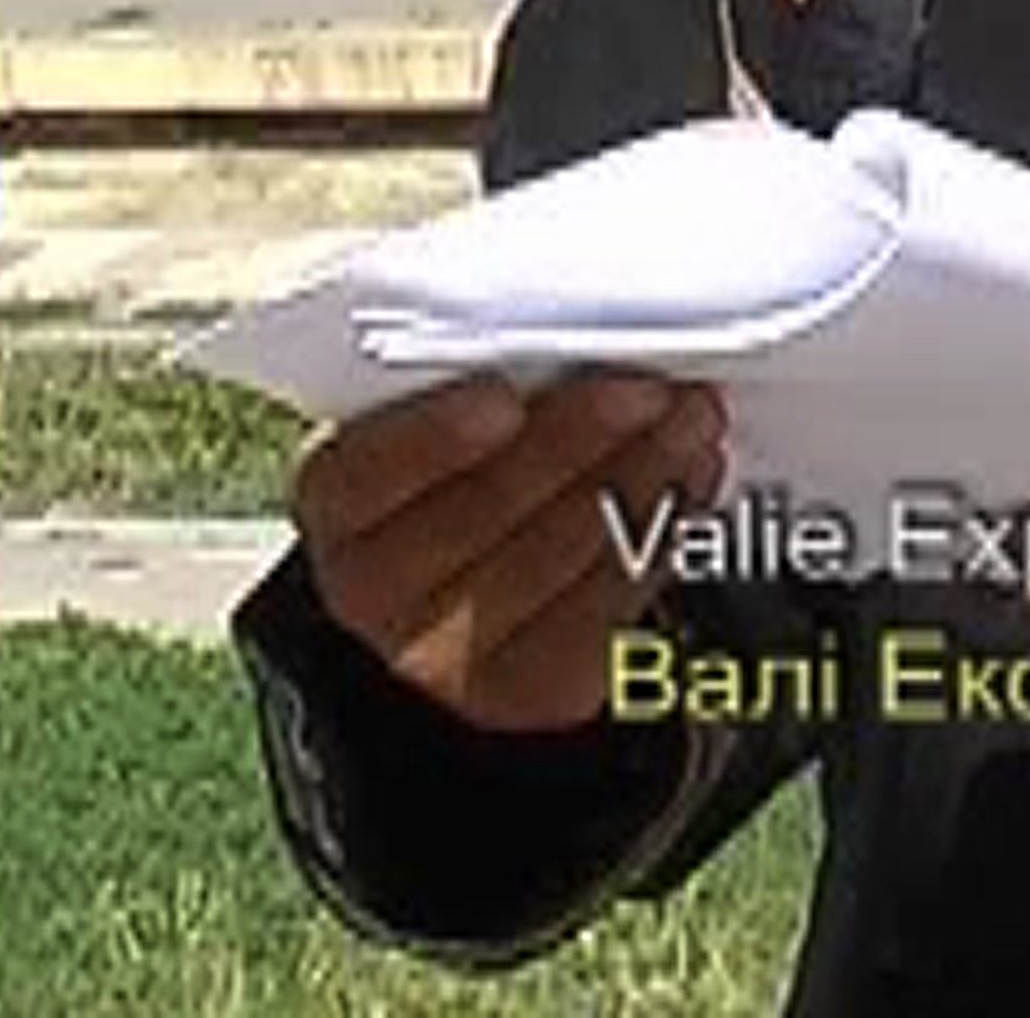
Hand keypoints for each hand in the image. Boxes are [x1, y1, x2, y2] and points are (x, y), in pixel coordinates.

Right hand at [291, 371, 725, 734]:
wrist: (462, 598)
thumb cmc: (461, 471)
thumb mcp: (438, 418)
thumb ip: (480, 382)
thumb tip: (568, 340)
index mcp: (338, 502)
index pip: (369, 472)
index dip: (434, 437)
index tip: (505, 396)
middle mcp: (376, 589)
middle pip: (484, 511)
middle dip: (580, 440)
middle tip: (651, 388)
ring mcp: (447, 655)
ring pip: (557, 556)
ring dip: (640, 478)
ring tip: (692, 421)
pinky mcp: (528, 688)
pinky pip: (604, 610)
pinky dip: (659, 537)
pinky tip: (689, 483)